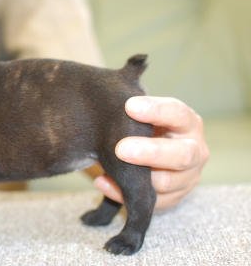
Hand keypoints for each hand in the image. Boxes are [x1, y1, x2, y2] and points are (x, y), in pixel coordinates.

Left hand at [93, 96, 208, 209]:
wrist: (152, 150)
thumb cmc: (145, 127)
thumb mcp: (145, 114)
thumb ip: (134, 110)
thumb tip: (114, 98)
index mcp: (188, 122)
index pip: (177, 113)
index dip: (155, 110)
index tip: (129, 106)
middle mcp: (195, 149)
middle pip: (180, 154)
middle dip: (149, 153)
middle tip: (120, 149)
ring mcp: (188, 176)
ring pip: (166, 182)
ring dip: (135, 178)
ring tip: (106, 168)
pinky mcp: (176, 196)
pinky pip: (151, 201)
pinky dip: (123, 193)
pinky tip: (103, 182)